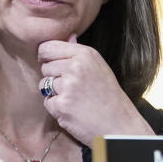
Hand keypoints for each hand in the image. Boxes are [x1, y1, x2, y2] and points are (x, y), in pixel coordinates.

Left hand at [37, 34, 154, 144]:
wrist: (119, 125)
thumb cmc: (108, 96)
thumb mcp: (99, 67)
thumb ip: (79, 52)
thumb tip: (69, 36)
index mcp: (85, 54)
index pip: (48, 47)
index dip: (45, 56)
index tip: (52, 64)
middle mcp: (75, 67)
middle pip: (45, 66)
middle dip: (52, 77)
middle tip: (72, 88)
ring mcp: (68, 86)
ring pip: (43, 84)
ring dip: (54, 93)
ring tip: (75, 99)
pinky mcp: (61, 105)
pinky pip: (47, 102)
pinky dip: (56, 109)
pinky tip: (73, 111)